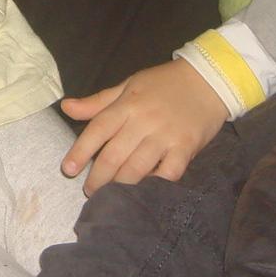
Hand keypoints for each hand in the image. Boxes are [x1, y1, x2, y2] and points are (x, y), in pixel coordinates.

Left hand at [60, 59, 227, 193]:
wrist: (208, 80)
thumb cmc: (163, 84)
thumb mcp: (128, 85)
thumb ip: (98, 102)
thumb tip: (66, 107)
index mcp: (127, 104)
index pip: (98, 129)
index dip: (80, 151)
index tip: (68, 170)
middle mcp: (144, 121)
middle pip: (114, 155)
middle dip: (98, 178)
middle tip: (90, 191)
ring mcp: (165, 135)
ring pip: (136, 168)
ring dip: (120, 185)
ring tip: (111, 196)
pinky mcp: (186, 148)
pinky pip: (168, 173)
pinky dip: (154, 185)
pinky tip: (144, 192)